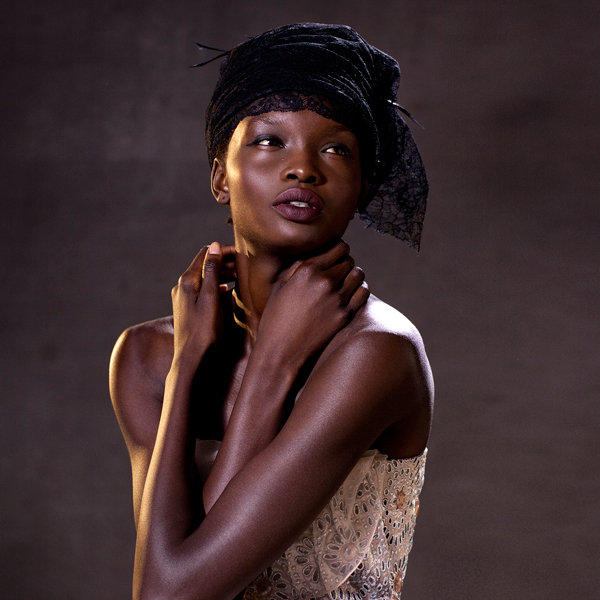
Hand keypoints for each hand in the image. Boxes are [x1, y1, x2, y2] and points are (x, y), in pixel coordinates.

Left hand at [171, 243, 235, 364]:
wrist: (192, 360)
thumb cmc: (204, 331)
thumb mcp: (211, 297)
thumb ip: (212, 270)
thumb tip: (214, 246)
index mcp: (187, 281)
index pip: (206, 254)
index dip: (224, 251)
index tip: (242, 254)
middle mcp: (182, 287)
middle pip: (205, 265)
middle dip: (225, 262)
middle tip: (245, 265)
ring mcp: (184, 299)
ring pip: (205, 278)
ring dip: (222, 274)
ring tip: (240, 276)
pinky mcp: (189, 310)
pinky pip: (204, 291)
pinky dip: (217, 286)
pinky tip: (228, 291)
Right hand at [256, 240, 368, 369]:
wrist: (281, 352)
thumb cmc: (275, 318)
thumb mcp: (279, 287)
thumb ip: (297, 267)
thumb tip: (315, 255)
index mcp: (307, 270)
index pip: (338, 247)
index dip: (339, 250)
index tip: (336, 256)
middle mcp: (324, 281)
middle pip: (349, 260)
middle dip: (345, 264)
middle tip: (338, 272)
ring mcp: (337, 298)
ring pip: (359, 274)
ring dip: (353, 275)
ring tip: (345, 282)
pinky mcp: (345, 315)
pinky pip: (363, 292)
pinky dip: (359, 290)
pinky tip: (351, 294)